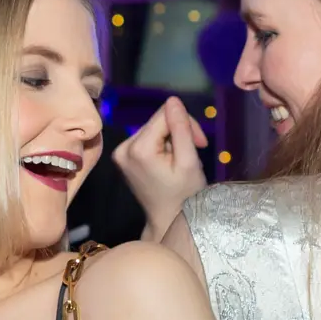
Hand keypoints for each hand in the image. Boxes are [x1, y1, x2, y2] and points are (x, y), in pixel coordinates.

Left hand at [113, 96, 210, 238]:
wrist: (168, 220)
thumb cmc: (184, 195)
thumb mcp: (188, 161)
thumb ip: (181, 129)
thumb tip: (173, 100)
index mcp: (138, 148)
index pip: (165, 114)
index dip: (187, 123)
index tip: (200, 143)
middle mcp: (123, 147)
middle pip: (158, 120)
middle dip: (179, 131)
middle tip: (194, 151)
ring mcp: (120, 152)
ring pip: (154, 128)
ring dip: (171, 138)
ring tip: (181, 159)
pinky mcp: (123, 156)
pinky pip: (147, 138)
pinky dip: (161, 145)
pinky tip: (169, 160)